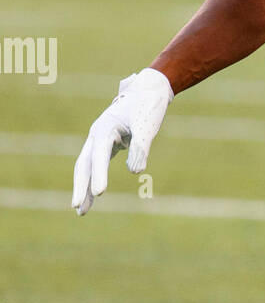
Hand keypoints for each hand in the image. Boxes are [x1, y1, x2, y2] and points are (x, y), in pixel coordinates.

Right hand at [72, 68, 173, 214]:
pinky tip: (92, 198)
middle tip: (78, 207)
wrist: (148, 91)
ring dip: (83, 188)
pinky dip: (93, 181)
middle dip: (81, 186)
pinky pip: (96, 167)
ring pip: (87, 167)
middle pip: (84, 164)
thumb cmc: (148, 107)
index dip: (99, 175)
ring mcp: (99, 140)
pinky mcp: (106, 145)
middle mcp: (97, 135)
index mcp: (105, 128)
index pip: (99, 156)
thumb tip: (135, 171)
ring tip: (80, 211)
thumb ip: (141, 147)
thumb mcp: (147, 125)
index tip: (99, 193)